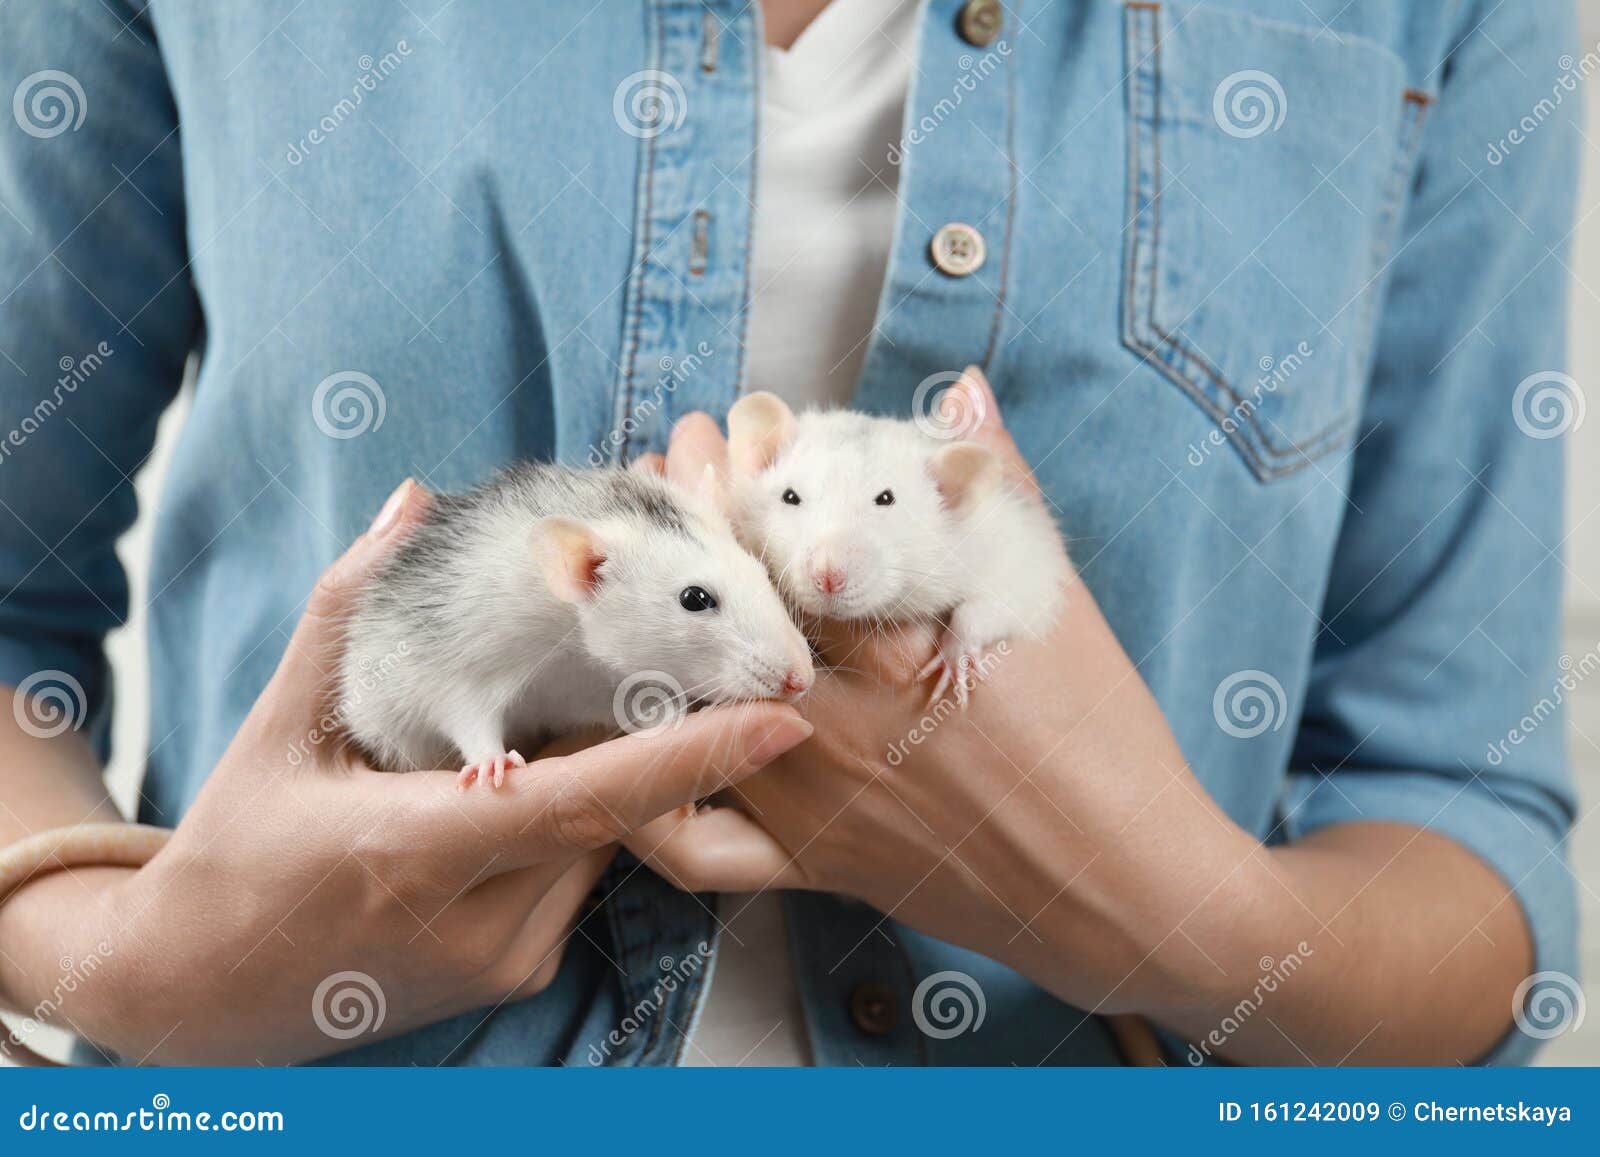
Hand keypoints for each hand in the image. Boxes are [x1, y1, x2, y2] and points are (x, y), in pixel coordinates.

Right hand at [0, 480, 810, 1063]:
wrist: (203, 994)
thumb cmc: (235, 851)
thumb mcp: (279, 728)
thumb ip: (348, 609)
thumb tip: (412, 501)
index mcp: (415, 852)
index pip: (583, 803)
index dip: (688, 758)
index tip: (780, 717)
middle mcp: (477, 919)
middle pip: (606, 807)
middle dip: (624, 729)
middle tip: (643, 658)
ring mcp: (504, 958)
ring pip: (603, 841)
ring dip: (592, 776)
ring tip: (541, 728)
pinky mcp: (516, 974)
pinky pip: (581, 875)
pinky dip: (575, 822)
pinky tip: (519, 792)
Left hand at [624, 381, 1256, 1019]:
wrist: (1123, 884)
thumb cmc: (1103, 737)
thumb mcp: (1055, 600)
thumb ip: (999, 490)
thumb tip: (964, 393)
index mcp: (895, 645)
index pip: (787, 545)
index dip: (736, 479)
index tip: (715, 430)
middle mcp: (833, 720)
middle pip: (723, 611)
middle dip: (684, 528)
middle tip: (658, 466)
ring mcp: (810, 798)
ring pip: (682, 710)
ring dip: (645, 626)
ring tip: (624, 566)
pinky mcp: (808, 864)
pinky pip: (696, 846)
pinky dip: (644, 800)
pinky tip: (618, 744)